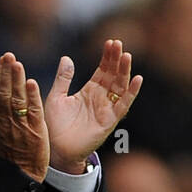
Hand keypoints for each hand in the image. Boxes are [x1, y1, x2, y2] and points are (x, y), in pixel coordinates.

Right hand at [0, 53, 49, 181]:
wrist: (20, 173)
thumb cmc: (9, 152)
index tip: (2, 59)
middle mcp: (7, 120)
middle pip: (4, 93)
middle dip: (6, 73)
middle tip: (8, 55)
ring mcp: (20, 125)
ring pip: (17, 99)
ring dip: (17, 81)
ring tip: (18, 64)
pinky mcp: (35, 131)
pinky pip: (32, 111)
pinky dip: (32, 97)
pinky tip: (32, 83)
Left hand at [44, 39, 143, 172]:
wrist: (56, 149)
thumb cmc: (54, 126)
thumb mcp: (56, 97)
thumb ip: (63, 78)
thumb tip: (66, 57)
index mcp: (89, 91)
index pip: (102, 70)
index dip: (107, 57)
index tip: (111, 42)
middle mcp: (101, 99)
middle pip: (113, 75)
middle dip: (117, 60)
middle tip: (119, 43)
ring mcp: (107, 109)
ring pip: (120, 87)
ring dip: (125, 72)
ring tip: (127, 56)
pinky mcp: (109, 121)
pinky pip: (123, 105)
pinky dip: (131, 92)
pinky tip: (137, 79)